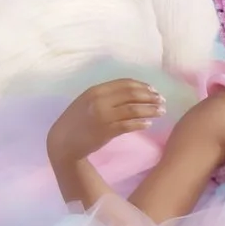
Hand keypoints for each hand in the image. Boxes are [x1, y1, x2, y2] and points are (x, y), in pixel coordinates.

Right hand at [46, 79, 166, 165]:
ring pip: (133, 109)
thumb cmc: (76, 121)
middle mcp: (100, 101)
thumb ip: (105, 95)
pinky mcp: (106, 131)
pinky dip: (141, 123)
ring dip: (150, 109)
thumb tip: (131, 93)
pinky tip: (149, 124)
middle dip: (150, 96)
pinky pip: (128, 125)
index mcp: (96, 90)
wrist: (62, 142)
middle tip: (162, 100)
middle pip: (132, 94)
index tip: (153, 90)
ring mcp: (103, 116)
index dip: (142, 86)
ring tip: (161, 112)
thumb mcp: (87, 101)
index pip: (125, 83)